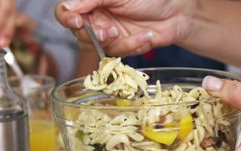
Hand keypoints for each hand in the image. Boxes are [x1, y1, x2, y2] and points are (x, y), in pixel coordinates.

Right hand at [55, 0, 194, 55]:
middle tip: (110, 32)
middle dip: (95, 35)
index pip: (64, 11)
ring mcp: (106, 34)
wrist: (176, 12)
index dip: (66, 18)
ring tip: (136, 33)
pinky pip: (116, 54)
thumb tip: (67, 8)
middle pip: (79, 34)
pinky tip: (146, 37)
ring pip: (98, 48)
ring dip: (117, 43)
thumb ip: (91, 0)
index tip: (76, 21)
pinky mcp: (120, 47)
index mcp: (90, 2)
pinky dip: (132, 47)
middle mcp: (94, 18)